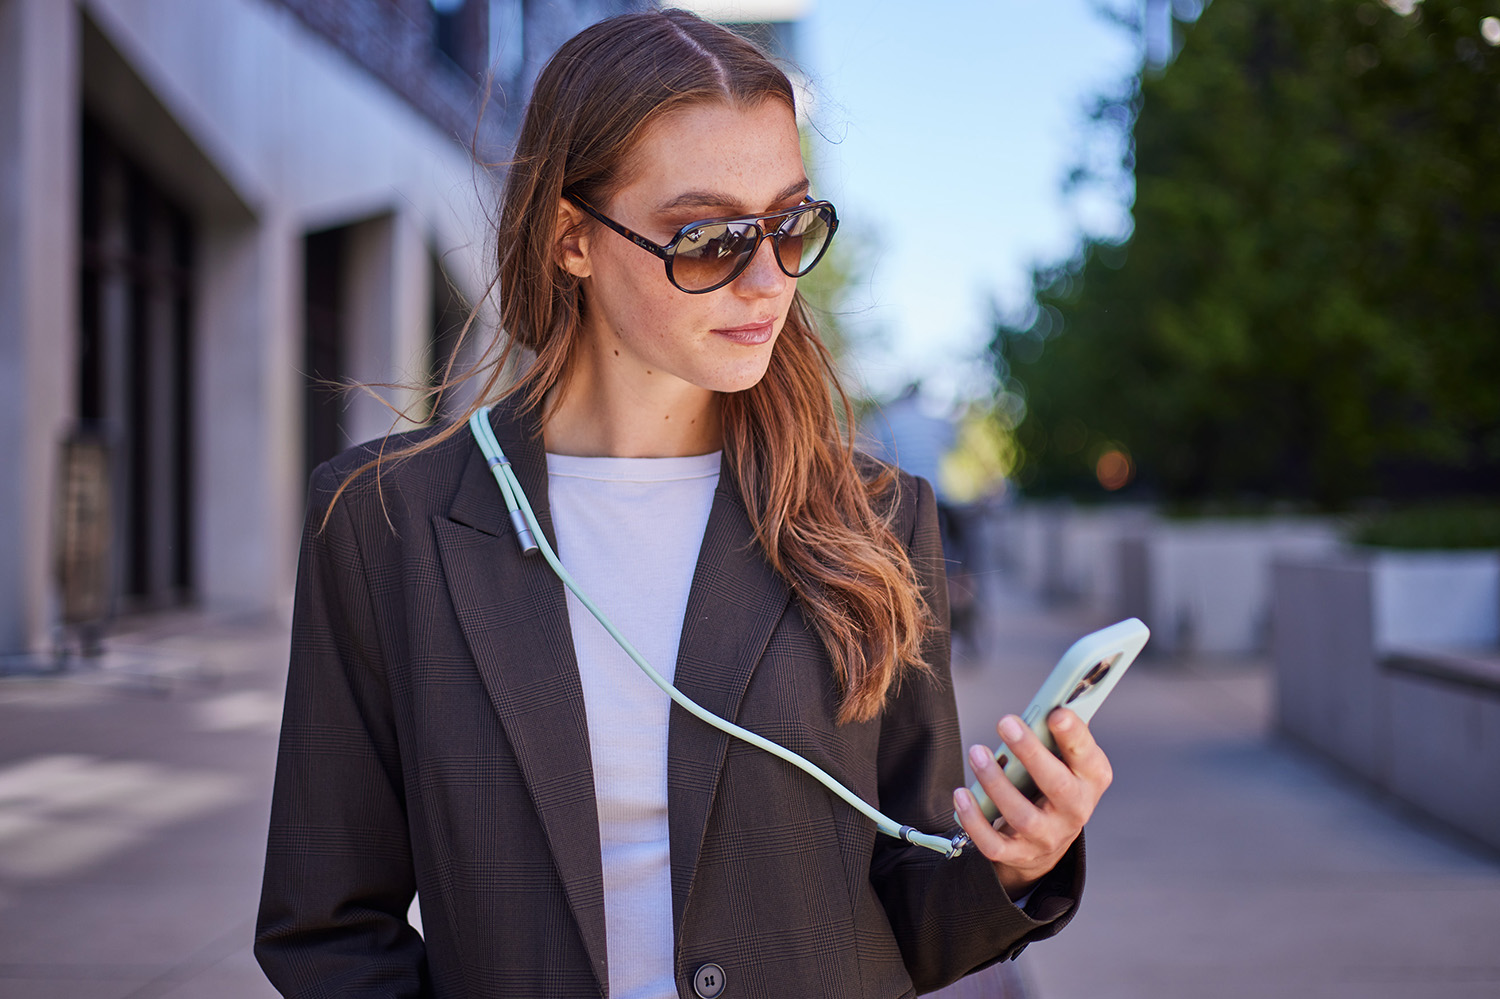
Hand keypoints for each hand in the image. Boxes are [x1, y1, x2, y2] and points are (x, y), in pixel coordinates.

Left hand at [952, 708, 1112, 898]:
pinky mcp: (1019, 854)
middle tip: (1005, 722)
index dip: (1074, 735)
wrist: (1049, 839)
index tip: (1056, 713)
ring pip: (1021, 815)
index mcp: (1091, 779)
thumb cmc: (1054, 783)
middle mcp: (1075, 811)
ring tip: (977, 753)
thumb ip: (1054, 735)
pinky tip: (961, 795)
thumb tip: (1039, 707)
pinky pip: (994, 843)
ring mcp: (1047, 836)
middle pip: (1056, 785)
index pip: (1088, 757)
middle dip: (1030, 752)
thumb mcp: (1065, 759)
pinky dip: (974, 820)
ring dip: (996, 782)